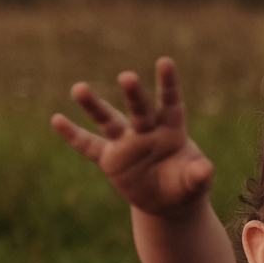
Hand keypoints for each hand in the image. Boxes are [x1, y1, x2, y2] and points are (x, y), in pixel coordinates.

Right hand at [51, 56, 213, 218]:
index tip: (165, 61)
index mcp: (171, 128)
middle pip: (139, 108)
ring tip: (79, 88)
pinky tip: (57, 120)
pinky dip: (73, 134)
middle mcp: (146, 129)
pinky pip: (88, 145)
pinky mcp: (109, 158)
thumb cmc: (185, 183)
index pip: (170, 102)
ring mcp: (125, 142)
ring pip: (108, 120)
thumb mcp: (195, 182)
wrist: (168, 201)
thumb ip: (199, 174)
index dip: (168, 83)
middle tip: (127, 77)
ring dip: (94, 105)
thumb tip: (206, 170)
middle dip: (133, 94)